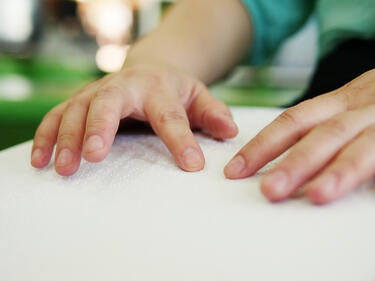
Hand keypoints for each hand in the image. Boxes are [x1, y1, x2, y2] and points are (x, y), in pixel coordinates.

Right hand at [31, 65, 237, 175]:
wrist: (149, 69)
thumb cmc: (174, 90)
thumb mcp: (199, 96)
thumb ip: (214, 113)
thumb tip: (231, 131)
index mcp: (159, 88)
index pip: (170, 115)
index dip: (181, 140)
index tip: (191, 165)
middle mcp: (125, 87)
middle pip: (108, 103)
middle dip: (99, 128)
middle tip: (93, 156)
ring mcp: (99, 92)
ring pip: (76, 110)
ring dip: (67, 138)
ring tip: (64, 168)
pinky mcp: (81, 101)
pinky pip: (58, 115)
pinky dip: (47, 136)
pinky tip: (40, 160)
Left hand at [225, 69, 374, 203]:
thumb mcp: (351, 110)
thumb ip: (325, 133)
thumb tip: (288, 166)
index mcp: (340, 102)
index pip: (292, 121)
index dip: (262, 145)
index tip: (236, 169)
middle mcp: (362, 106)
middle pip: (319, 132)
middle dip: (290, 162)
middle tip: (266, 190)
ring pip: (356, 144)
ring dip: (331, 171)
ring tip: (310, 195)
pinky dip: (364, 174)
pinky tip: (344, 192)